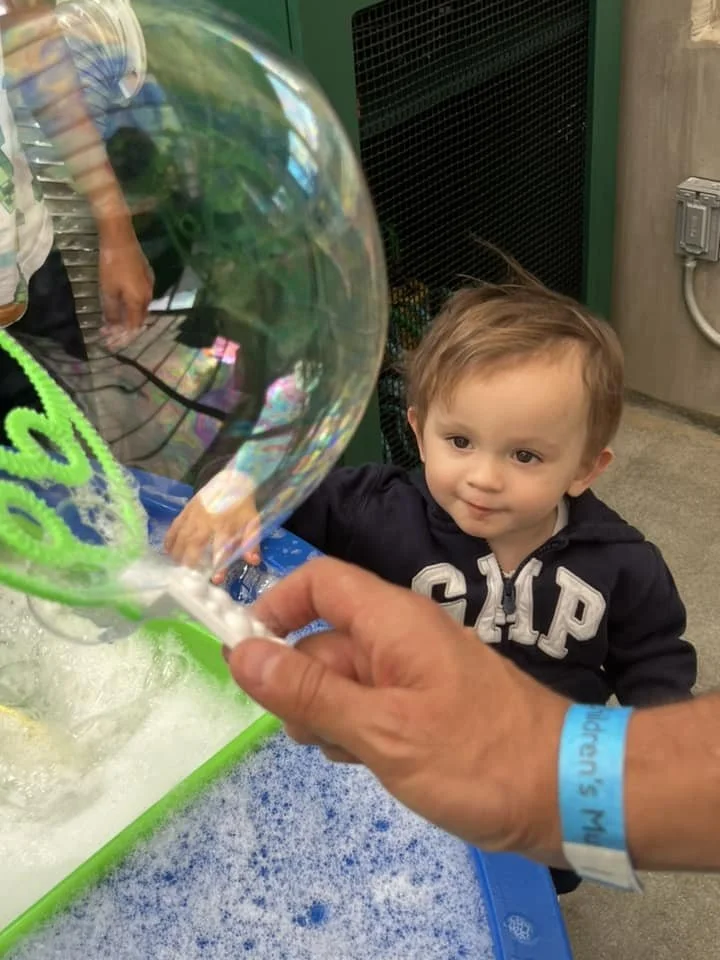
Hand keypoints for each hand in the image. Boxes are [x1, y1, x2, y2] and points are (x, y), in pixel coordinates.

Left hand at [98, 229, 152, 344]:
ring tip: (113, 323)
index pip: (133, 327)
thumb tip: (113, 328)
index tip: (110, 344)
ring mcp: (149, 286)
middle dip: (124, 330)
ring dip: (127, 317)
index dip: (122, 338)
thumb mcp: (108, 290)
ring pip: (139, 309)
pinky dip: (131, 306)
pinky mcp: (146, 276)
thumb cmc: (112, 265)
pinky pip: (140, 298)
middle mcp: (148, 297)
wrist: (121, 239)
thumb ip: (112, 311)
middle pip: (138, 319)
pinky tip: (121, 305)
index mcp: (139, 302)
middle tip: (109, 336)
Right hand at [165, 479, 261, 580]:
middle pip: (195, 544)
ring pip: (181, 537)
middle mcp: (207, 521)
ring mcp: (194, 515)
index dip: (219, 565)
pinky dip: (169, 539)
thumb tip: (253, 561)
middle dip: (190, 562)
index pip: (222, 549)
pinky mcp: (186, 509)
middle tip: (188, 576)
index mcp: (226, 525)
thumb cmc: (243, 505)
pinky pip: (174, 526)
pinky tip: (167, 551)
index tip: (216, 580)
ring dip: (178, 554)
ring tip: (176, 568)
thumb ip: (252, 542)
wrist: (232, 479)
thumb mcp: (253, 522)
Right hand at [226, 557, 568, 863]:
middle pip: (325, 638)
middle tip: (313, 736)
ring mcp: (415, 670)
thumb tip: (241, 653)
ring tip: (352, 756)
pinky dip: (358, 729)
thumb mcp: (381, 730)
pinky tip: (371, 763)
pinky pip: (371, 702)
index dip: (276, 608)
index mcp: (392, 620)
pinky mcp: (426, 704)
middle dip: (302, 684)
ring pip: (344, 677)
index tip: (246, 657)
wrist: (565, 793)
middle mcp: (401, 635)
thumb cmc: (475, 757)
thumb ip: (309, 692)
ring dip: (329, 714)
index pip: (319, 582)